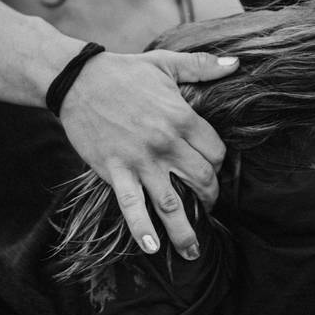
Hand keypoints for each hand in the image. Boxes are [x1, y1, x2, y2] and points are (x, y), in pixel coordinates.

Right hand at [58, 50, 236, 259]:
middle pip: (201, 180)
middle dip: (209, 196)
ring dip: (184, 230)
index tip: (211, 169)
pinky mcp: (115, 171)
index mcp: (182, 117)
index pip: (216, 152)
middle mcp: (165, 143)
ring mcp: (140, 160)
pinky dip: (142, 229)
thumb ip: (203, 66)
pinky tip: (151, 247)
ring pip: (171, 203)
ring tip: (192, 251)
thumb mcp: (166, 64)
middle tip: (207, 204)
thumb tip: (237, 63)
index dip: (218, 163)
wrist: (78, 81)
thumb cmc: (124, 72)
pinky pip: (132, 205)